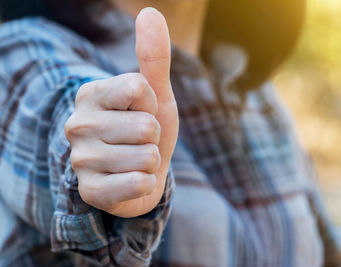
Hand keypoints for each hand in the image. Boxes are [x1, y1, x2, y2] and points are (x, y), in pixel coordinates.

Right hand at [64, 8, 177, 217]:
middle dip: (153, 137)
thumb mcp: (154, 93)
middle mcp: (77, 124)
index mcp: (90, 94)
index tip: (141, 111)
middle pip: (146, 127)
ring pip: (146, 157)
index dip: (151, 104)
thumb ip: (153, 56)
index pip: (138, 88)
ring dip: (150, 161)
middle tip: (139, 141)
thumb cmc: (145, 129)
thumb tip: (150, 12)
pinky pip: (139, 184)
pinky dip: (145, 183)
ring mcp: (80, 160)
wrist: (141, 171)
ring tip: (134, 160)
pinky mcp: (89, 191)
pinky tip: (129, 180)